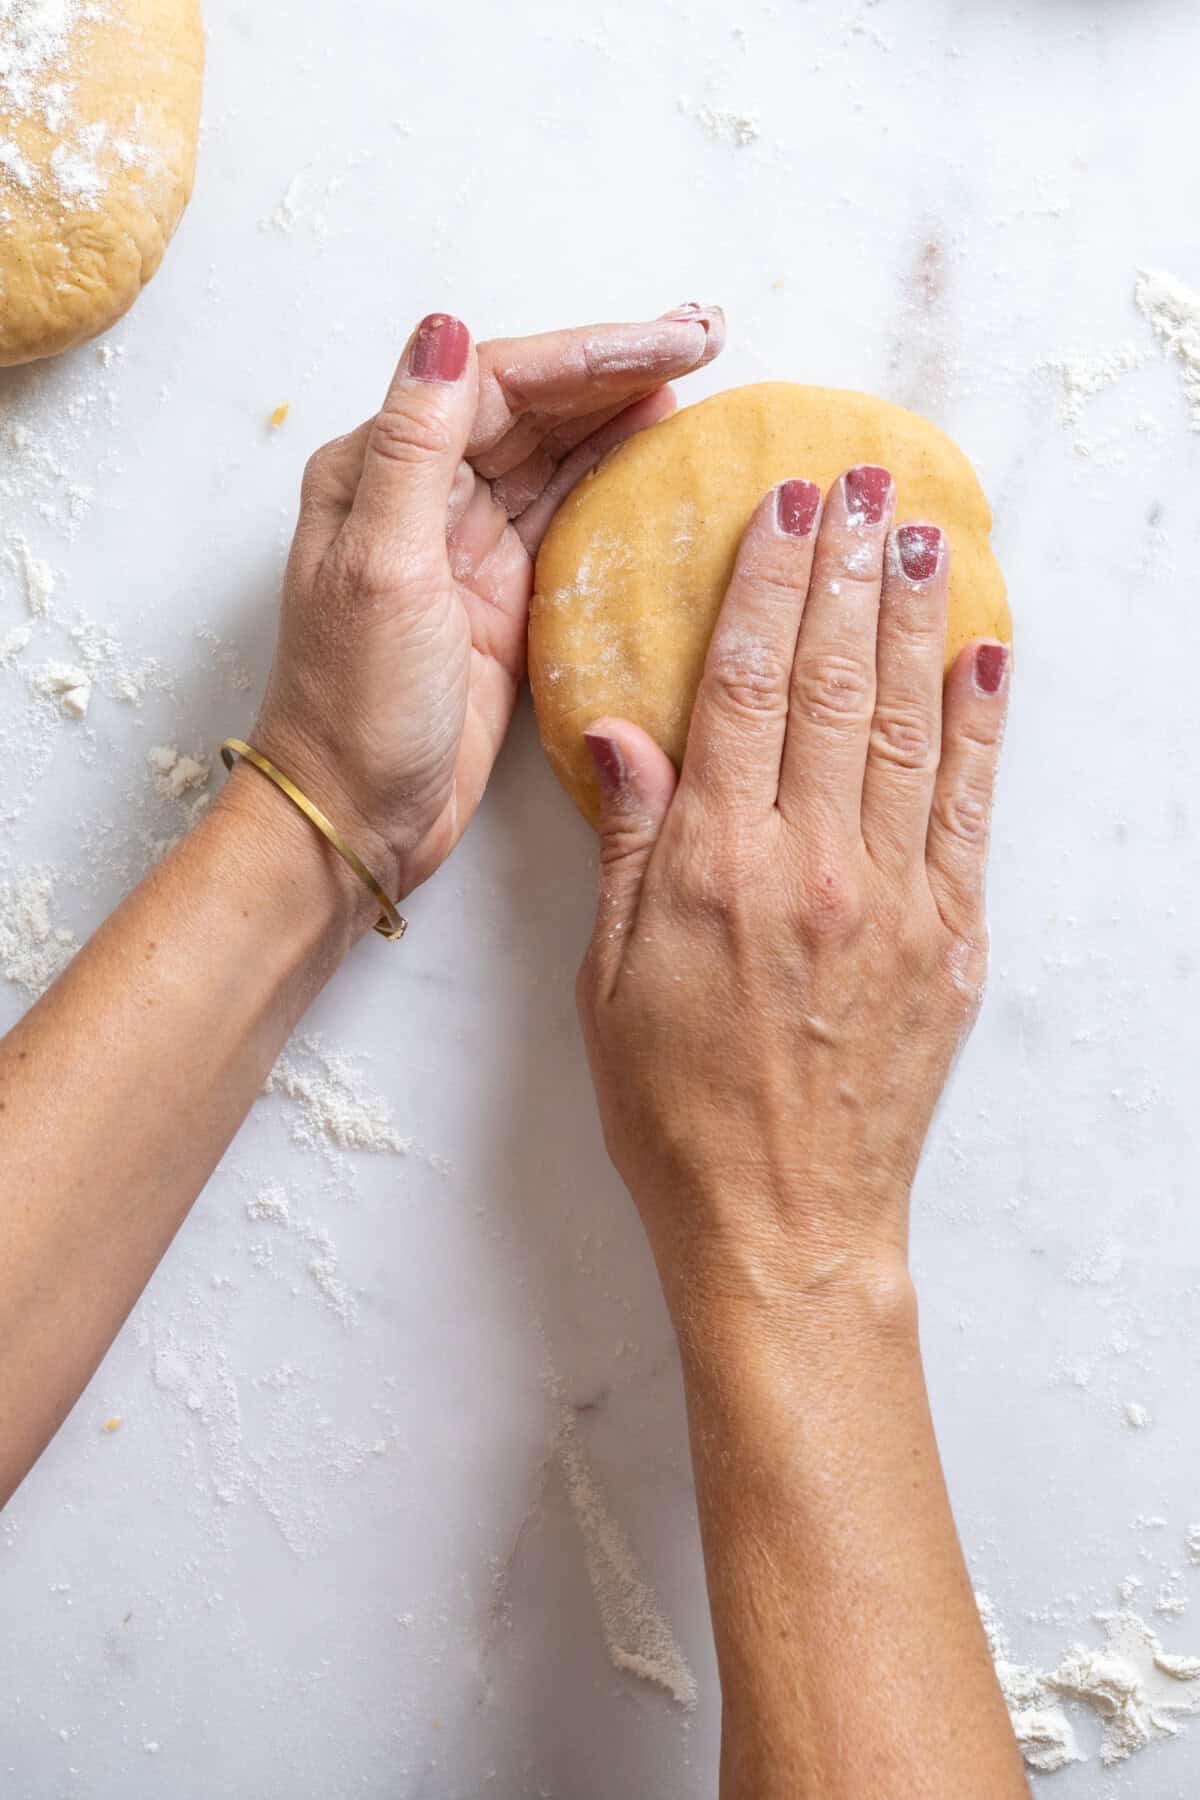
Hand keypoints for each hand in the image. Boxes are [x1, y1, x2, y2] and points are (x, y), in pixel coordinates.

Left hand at [249, 304, 723, 910]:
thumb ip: (414, 448)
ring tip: (699, 379)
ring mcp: (466, 545)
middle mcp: (421, 492)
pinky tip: (660, 454)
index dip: (589, 355)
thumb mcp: (381, 568)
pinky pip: (567, 517)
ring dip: (622, 412)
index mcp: (378, 469)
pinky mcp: (502, 596)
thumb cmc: (356, 704)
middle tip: (709, 338)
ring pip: (554, 453)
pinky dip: (613, 480)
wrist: (355, 817)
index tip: (673, 341)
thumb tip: (446, 328)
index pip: (497, 383)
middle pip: (532, 406)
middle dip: (617, 368)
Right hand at [577, 468, 1009, 1314]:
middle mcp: (813, 865)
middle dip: (850, 568)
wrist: (782, 1223)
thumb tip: (625, 731)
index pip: (748, 686)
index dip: (768, 586)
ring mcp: (895, 900)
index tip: (782, 507)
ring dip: (917, 619)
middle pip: (837, 682)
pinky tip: (983, 656)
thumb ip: (629, 845)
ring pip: (910, 726)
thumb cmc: (677, 1110)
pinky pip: (971, 810)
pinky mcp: (952, 941)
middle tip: (864, 481)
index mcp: (715, 867)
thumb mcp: (610, 980)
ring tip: (924, 533)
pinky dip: (980, 727)